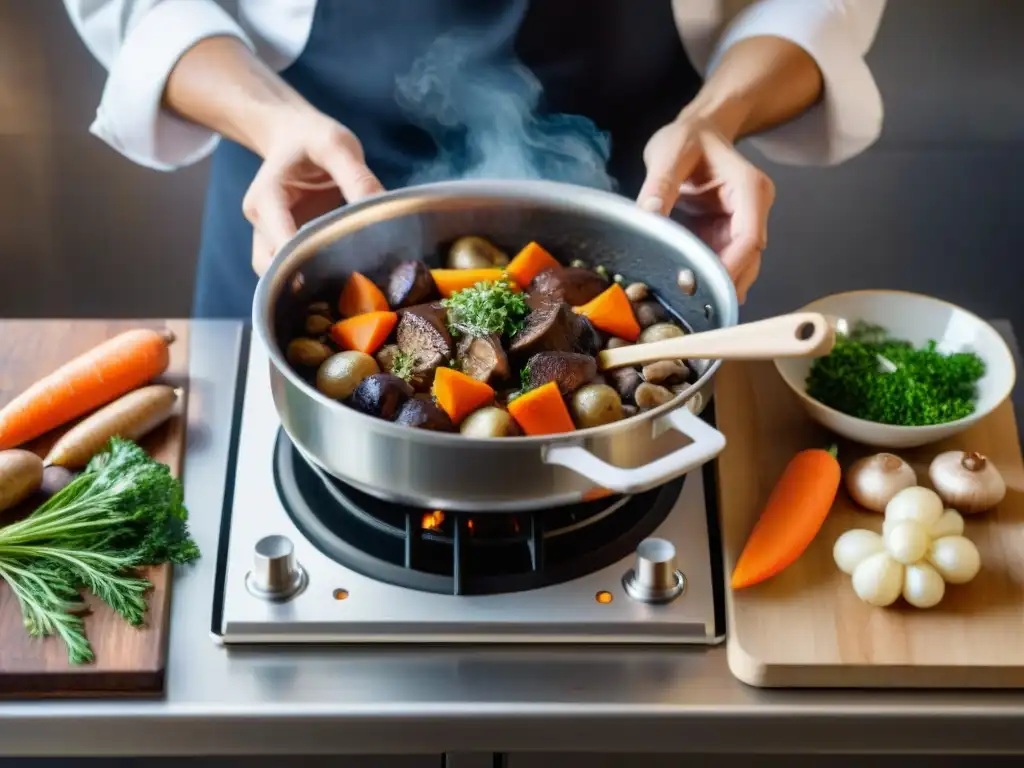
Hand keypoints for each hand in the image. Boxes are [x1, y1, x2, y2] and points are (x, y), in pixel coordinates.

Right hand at [242, 110, 384, 274]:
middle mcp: (261, 222)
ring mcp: (267, 235)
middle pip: (273, 268)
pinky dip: (310, 278)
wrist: (292, 135)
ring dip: (306, 283)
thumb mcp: (336, 145)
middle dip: (305, 279)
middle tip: (350, 283)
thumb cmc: (311, 138)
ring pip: (277, 276)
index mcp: (267, 197)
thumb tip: (382, 211)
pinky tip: (340, 275)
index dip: (308, 260)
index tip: (345, 269)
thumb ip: (356, 176)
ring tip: (346, 282)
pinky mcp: (281, 244)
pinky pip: (290, 271)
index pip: (280, 240)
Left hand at [637, 117, 774, 303]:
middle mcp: (754, 211)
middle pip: (748, 260)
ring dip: (714, 285)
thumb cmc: (688, 137)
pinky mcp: (726, 235)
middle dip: (722, 284)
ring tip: (687, 306)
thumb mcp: (670, 151)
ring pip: (738, 267)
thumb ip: (661, 182)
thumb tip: (650, 214)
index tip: (703, 287)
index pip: (749, 238)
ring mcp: (741, 225)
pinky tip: (685, 291)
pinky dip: (705, 277)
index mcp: (750, 190)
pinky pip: (720, 262)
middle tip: (691, 308)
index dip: (731, 267)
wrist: (698, 130)